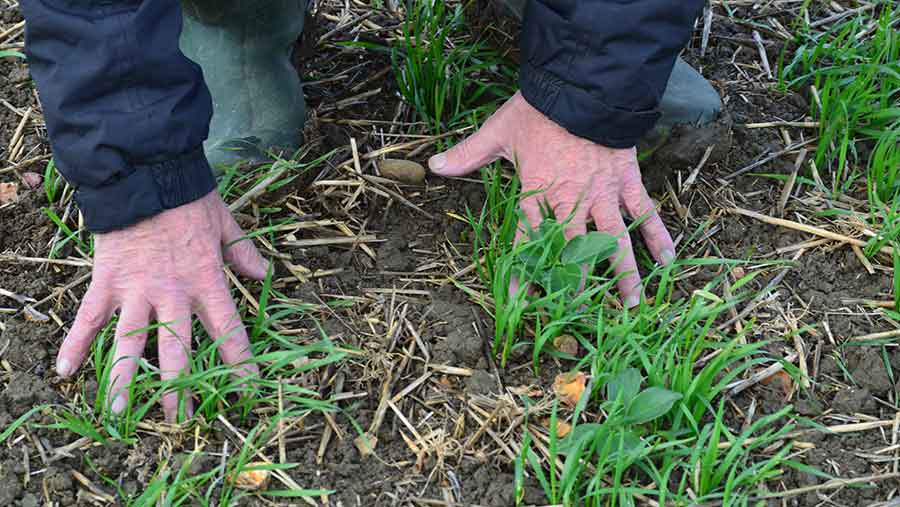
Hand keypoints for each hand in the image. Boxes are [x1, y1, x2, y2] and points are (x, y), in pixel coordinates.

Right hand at [56, 191, 267, 421]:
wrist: (145, 174)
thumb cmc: (188, 198)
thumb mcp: (226, 224)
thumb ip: (243, 253)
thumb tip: (266, 273)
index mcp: (207, 281)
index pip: (228, 329)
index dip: (239, 360)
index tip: (248, 387)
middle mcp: (173, 294)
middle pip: (177, 350)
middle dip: (178, 387)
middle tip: (179, 420)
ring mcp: (137, 291)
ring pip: (130, 343)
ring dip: (124, 379)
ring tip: (119, 413)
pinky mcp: (106, 282)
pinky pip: (88, 318)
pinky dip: (75, 343)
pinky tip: (64, 372)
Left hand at [429, 92, 674, 306]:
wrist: (581, 84)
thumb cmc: (538, 110)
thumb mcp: (498, 131)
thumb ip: (469, 154)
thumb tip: (434, 166)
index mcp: (538, 191)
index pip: (526, 240)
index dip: (522, 272)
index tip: (520, 302)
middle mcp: (572, 199)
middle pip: (574, 251)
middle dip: (578, 285)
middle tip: (583, 315)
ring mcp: (603, 192)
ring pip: (614, 240)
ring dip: (624, 273)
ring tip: (632, 305)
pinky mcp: (626, 179)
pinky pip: (644, 211)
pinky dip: (657, 234)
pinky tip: (668, 260)